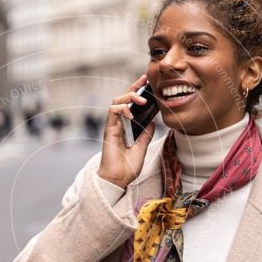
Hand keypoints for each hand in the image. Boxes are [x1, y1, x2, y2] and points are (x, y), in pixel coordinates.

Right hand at [96, 74, 155, 188]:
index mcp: (127, 127)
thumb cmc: (127, 168)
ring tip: (142, 100)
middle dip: (134, 88)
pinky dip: (122, 109)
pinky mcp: (109, 130)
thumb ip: (146, 135)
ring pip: (117, 102)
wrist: (117, 180)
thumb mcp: (142, 149)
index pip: (131, 105)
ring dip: (130, 97)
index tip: (148, 83)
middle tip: (145, 82)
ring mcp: (113, 126)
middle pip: (123, 99)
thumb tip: (153, 122)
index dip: (138, 92)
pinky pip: (113, 112)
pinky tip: (131, 113)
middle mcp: (119, 124)